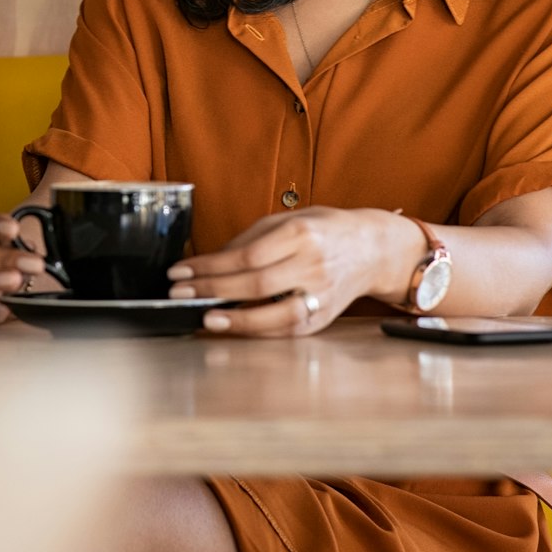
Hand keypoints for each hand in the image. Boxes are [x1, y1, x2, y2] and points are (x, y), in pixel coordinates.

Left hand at [167, 207, 406, 336]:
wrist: (372, 249)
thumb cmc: (323, 230)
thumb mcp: (286, 220)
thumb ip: (249, 240)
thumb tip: (209, 261)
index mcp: (300, 234)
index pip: (246, 255)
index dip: (210, 266)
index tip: (181, 271)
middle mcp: (313, 265)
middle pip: (256, 284)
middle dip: (212, 290)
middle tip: (179, 293)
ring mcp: (322, 294)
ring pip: (275, 314)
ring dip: (236, 320)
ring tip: (206, 318)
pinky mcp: (325, 316)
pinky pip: (288, 329)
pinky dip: (258, 331)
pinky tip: (235, 327)